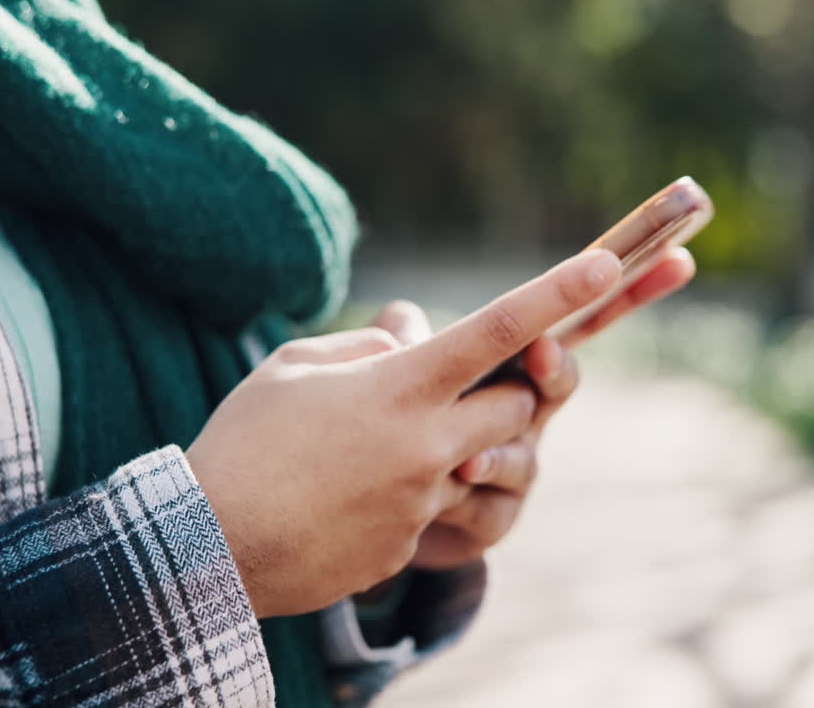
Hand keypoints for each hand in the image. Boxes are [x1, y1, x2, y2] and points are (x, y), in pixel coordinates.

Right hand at [186, 250, 621, 618]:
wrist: (210, 550)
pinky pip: (436, 510)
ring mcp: (421, 501)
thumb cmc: (243, 443)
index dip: (555, 292)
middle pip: (516, 409)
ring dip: (451, 448)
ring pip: (480, 464)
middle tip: (461, 387)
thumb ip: (366, 347)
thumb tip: (411, 341)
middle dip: (507, 394)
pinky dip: (406, 494)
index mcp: (399, 388)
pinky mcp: (408, 546)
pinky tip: (344, 498)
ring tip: (370, 452)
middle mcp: (426, 445)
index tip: (603, 263)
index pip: (495, 330)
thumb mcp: (292, 367)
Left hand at [372, 247, 695, 569]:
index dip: (624, 289)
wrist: (376, 513)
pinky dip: (464, 500)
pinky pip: (491, 508)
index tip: (659, 260)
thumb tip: (402, 322)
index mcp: (513, 364)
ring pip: (524, 454)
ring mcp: (518, 467)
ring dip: (495, 454)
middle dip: (554, 369)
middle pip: (562, 382)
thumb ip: (403, 341)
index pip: (574, 319)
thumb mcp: (396, 374)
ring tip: (466, 460)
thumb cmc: (395, 427)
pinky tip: (445, 495)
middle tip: (538, 353)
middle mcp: (527, 412)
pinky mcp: (495, 519)